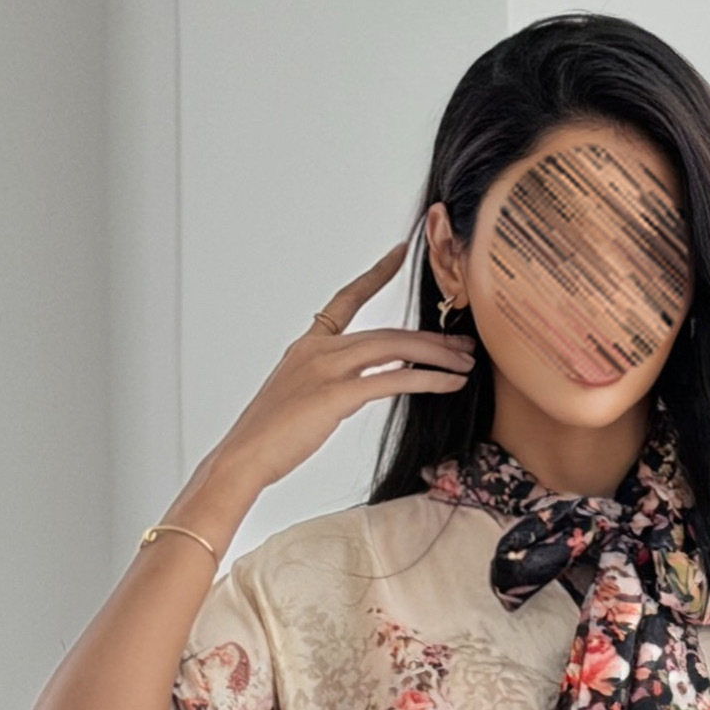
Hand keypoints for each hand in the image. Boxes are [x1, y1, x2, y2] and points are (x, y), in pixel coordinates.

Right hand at [203, 240, 475, 515]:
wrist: (244, 457)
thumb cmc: (268, 438)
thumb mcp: (298, 398)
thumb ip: (329, 384)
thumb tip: (360, 386)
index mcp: (308, 346)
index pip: (347, 299)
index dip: (375, 275)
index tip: (399, 252)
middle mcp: (319, 349)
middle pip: (386, 332)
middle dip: (431, 338)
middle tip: (464, 343)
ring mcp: (327, 369)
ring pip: (393, 349)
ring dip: (436, 356)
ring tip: (466, 363)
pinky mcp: (336, 395)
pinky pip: (392, 381)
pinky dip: (426, 380)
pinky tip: (449, 383)